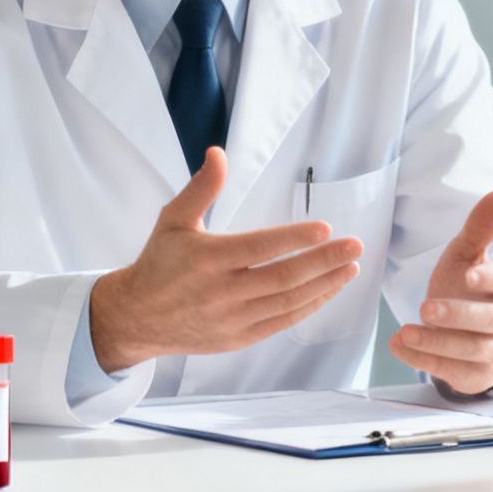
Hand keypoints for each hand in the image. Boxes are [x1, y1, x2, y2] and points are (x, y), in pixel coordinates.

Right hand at [91, 147, 363, 370]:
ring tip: (351, 267)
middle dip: (324, 262)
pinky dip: (308, 307)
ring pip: (288, 303)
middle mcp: (222, 292)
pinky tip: (327, 291)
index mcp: (207, 259)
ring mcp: (232, 319)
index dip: (294, 239)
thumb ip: (201, 188)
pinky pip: (281, 323)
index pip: (260, 248)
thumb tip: (219, 153)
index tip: (325, 229)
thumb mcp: (174, 219)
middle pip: (283, 278)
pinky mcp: (238, 338)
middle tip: (354, 247)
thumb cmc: (159, 262)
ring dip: (324, 285)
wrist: (137, 317)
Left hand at [389, 190, 492, 394]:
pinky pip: (454, 372)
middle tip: (425, 307)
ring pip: (473, 350)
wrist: (460, 331)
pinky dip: (425, 360)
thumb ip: (479, 229)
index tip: (469, 274)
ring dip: (437, 342)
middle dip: (460, 315)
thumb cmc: (464, 287)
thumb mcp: (465, 256)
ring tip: (404, 332)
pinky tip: (398, 346)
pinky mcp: (477, 376)